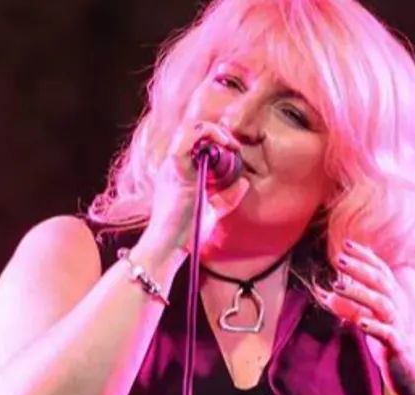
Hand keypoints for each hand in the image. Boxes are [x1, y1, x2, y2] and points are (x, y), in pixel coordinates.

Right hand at [147, 120, 249, 249]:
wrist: (170, 245)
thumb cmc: (187, 232)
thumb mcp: (212, 210)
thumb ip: (227, 197)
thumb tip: (244, 181)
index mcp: (179, 171)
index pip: (193, 141)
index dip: (214, 137)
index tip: (234, 149)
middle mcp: (173, 164)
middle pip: (191, 130)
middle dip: (216, 131)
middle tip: (233, 144)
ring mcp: (172, 165)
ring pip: (189, 128)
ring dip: (212, 130)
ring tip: (228, 142)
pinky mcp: (175, 169)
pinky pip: (187, 139)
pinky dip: (206, 134)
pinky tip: (223, 144)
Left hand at [315, 239, 414, 394]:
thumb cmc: (395, 354)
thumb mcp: (370, 329)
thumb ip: (352, 311)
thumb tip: (329, 295)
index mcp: (395, 304)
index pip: (381, 274)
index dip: (366, 258)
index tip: (347, 244)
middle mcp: (400, 312)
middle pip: (382, 283)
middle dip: (360, 269)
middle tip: (340, 259)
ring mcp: (401, 329)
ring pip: (383, 304)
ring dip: (360, 294)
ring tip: (338, 287)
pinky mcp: (401, 349)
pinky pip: (388, 335)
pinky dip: (374, 326)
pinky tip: (359, 322)